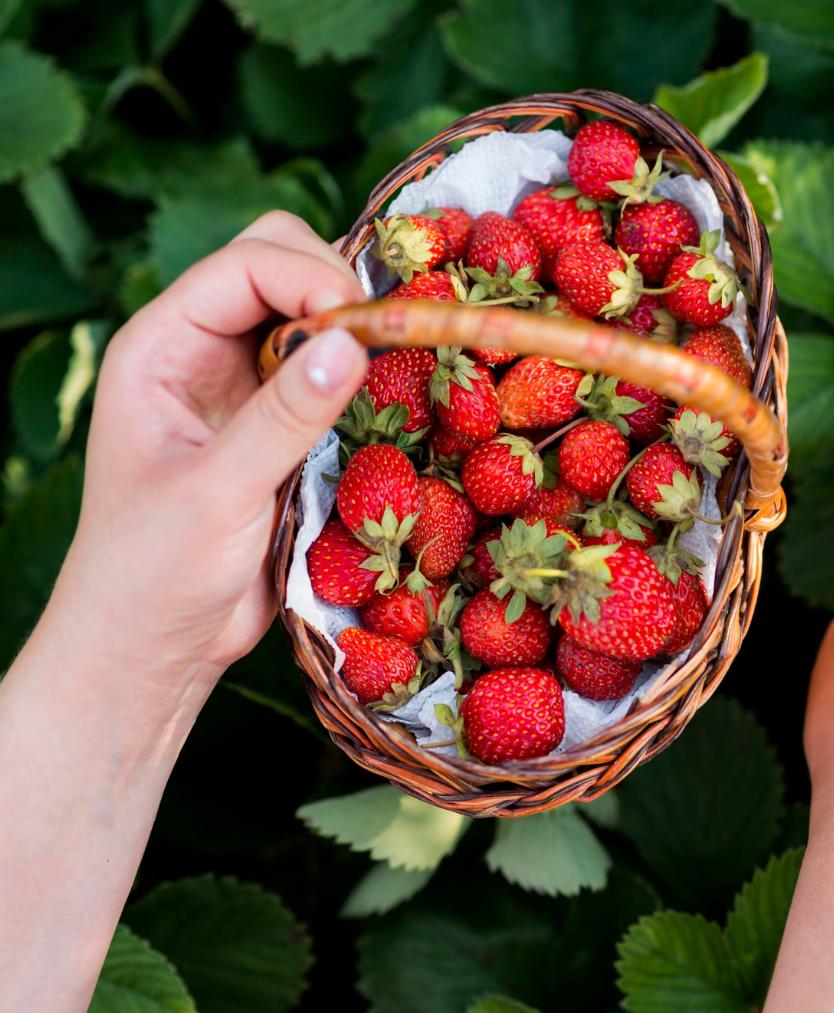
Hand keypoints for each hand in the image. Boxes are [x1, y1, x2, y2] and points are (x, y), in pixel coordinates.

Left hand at [51, 211, 368, 699]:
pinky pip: (332, 369)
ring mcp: (244, 385)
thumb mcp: (218, 493)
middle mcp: (202, 350)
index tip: (365, 328)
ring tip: (393, 371)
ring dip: (357, 330)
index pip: (246, 264)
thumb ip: (284, 417)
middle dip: (338, 288)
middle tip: (381, 346)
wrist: (155, 644)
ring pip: (314, 312)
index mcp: (161, 345)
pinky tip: (389, 402)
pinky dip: (367, 373)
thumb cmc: (155, 571)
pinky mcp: (281, 423)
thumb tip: (353, 342)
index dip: (311, 277)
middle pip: (280, 263)